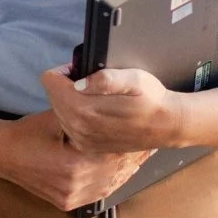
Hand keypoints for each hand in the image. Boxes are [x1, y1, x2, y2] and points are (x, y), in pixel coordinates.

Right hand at [0, 108, 155, 212]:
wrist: (0, 154)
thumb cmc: (26, 133)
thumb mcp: (54, 117)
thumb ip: (81, 113)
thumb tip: (103, 98)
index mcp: (73, 164)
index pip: (113, 153)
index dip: (130, 143)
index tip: (143, 133)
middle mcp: (75, 186)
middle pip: (115, 171)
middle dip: (132, 158)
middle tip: (148, 145)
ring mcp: (71, 197)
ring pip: (109, 185)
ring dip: (125, 171)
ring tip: (139, 157)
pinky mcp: (67, 202)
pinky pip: (98, 194)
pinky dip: (111, 182)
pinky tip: (120, 172)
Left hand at [40, 64, 185, 153]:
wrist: (167, 126)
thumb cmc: (151, 99)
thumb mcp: (133, 78)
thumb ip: (105, 78)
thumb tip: (80, 82)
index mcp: (83, 108)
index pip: (50, 80)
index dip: (64, 71)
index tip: (80, 71)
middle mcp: (78, 127)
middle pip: (53, 95)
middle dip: (66, 86)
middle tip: (91, 84)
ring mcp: (82, 139)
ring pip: (59, 111)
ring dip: (71, 102)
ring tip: (96, 99)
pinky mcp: (88, 147)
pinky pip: (69, 125)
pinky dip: (78, 116)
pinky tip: (97, 113)